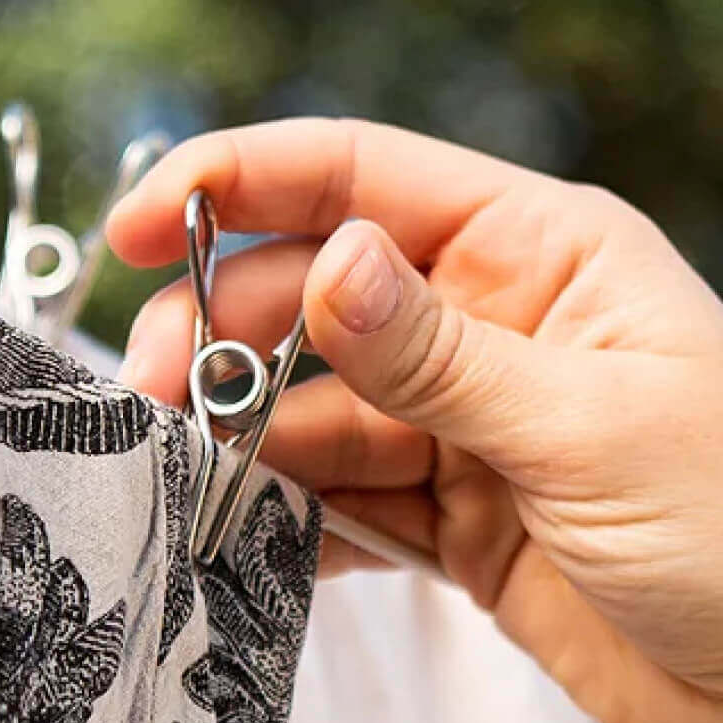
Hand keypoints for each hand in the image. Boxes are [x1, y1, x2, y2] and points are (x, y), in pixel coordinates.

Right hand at [107, 119, 722, 722]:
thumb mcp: (586, 427)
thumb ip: (441, 356)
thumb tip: (326, 265)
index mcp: (538, 254)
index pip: (364, 181)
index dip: (239, 184)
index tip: (137, 228)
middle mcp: (487, 328)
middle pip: (313, 302)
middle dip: (222, 340)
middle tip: (148, 398)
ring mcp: (461, 428)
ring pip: (313, 413)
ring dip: (241, 443)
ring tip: (178, 478)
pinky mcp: (447, 520)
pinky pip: (340, 506)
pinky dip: (286, 524)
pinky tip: (239, 542)